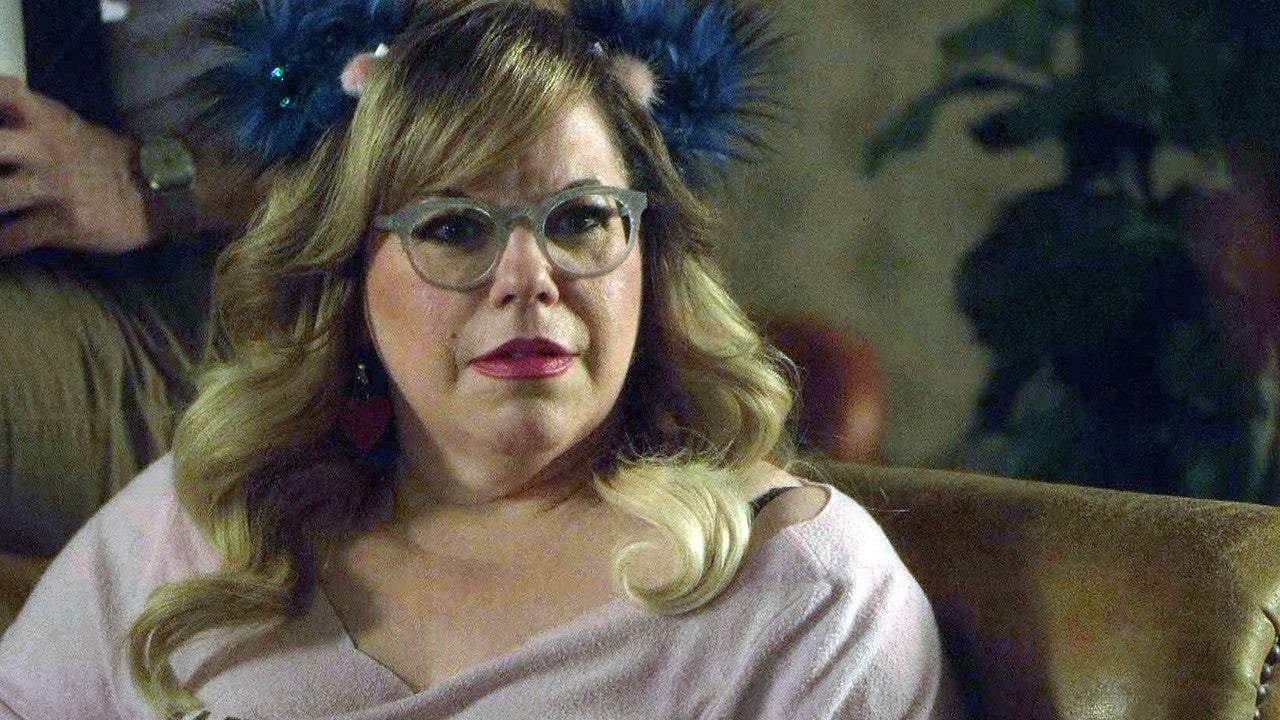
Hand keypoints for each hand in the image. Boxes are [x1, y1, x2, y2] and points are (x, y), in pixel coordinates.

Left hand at [0, 75, 149, 255]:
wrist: (157, 193)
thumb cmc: (107, 160)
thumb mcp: (72, 129)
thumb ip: (32, 123)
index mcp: (49, 121)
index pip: (6, 92)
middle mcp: (47, 150)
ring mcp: (56, 188)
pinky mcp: (66, 223)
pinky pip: (18, 236)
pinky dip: (1, 244)